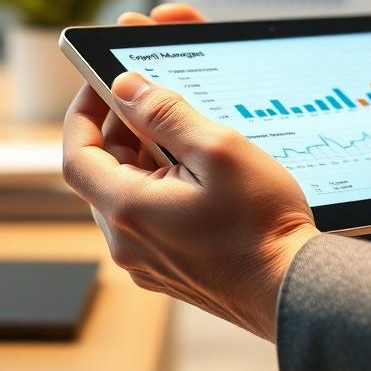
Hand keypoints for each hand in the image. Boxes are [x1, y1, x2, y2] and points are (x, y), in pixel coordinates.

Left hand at [63, 4, 317, 340]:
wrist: (292, 287)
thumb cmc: (261, 222)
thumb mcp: (218, 150)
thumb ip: (166, 114)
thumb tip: (128, 86)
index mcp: (129, 210)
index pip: (78, 154)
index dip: (85, 112)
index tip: (101, 83)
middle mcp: (128, 243)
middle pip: (104, 173)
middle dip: (124, 131)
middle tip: (158, 101)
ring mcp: (148, 261)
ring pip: (129, 195)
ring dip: (147, 160)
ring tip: (190, 138)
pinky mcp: (170, 270)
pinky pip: (150, 219)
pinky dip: (164, 188)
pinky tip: (202, 177)